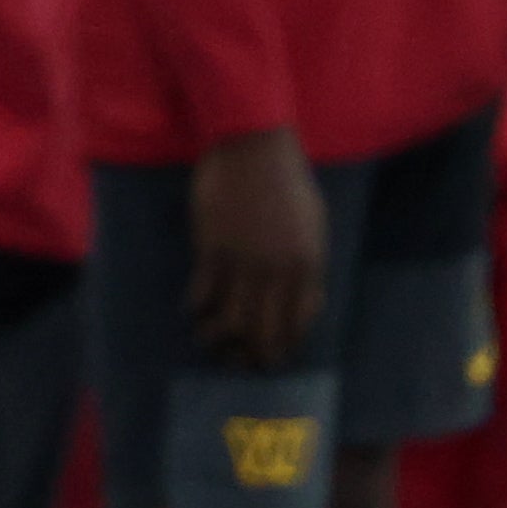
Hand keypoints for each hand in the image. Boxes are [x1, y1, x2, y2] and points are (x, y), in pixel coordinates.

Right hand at [185, 123, 330, 367]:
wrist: (253, 145)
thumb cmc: (287, 181)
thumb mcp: (313, 224)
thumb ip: (309, 265)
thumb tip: (303, 302)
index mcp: (307, 264)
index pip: (297, 324)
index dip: (283, 346)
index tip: (271, 356)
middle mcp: (277, 270)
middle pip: (264, 332)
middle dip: (251, 355)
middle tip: (238, 362)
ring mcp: (244, 261)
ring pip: (230, 322)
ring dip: (218, 340)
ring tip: (209, 342)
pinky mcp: (212, 249)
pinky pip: (202, 295)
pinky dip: (197, 310)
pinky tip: (193, 311)